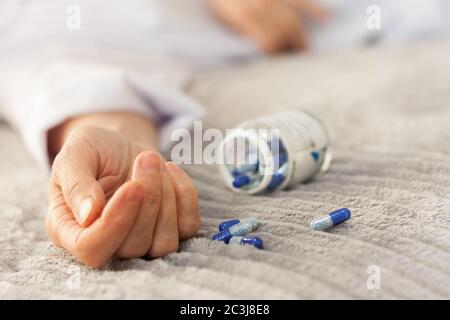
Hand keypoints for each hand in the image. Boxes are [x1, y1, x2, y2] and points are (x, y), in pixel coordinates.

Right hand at [46, 125, 199, 267]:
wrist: (119, 144)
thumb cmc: (92, 150)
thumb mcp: (74, 155)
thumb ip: (76, 184)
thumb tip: (88, 215)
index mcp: (71, 230)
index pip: (92, 249)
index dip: (115, 223)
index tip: (131, 186)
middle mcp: (106, 242)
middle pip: (132, 248)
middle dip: (148, 201)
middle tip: (145, 160)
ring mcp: (142, 240)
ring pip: (164, 244)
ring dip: (166, 199)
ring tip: (153, 162)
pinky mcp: (170, 228)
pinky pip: (188, 226)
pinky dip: (185, 195)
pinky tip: (171, 169)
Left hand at [208, 0, 327, 52]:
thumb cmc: (222, 0)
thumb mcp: (225, 19)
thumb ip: (242, 32)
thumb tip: (259, 49)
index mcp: (245, 17)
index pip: (268, 43)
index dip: (276, 55)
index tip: (280, 63)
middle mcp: (263, 6)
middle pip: (284, 33)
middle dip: (290, 49)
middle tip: (294, 62)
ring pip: (293, 20)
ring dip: (301, 37)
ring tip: (305, 51)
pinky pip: (301, 1)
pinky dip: (315, 9)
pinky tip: (325, 19)